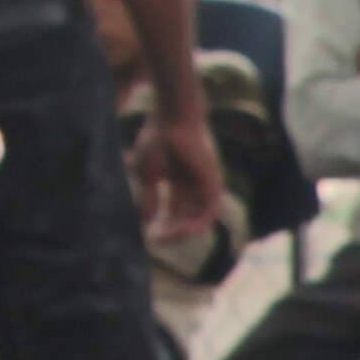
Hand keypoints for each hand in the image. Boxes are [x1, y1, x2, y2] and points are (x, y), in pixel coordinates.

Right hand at [129, 111, 223, 242]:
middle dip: (172, 232)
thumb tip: (145, 221)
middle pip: (187, 218)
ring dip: (183, 231)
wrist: (171, 119)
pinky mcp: (213, 185)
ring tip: (166, 236)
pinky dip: (195, 223)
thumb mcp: (147, 175)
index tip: (149, 235)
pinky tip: (179, 229)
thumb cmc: (156, 140)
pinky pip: (208, 213)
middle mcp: (193, 187)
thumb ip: (148, 198)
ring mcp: (205, 186)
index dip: (162, 226)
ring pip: (199, 219)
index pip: (174, 212)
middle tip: (158, 240)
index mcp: (177, 183)